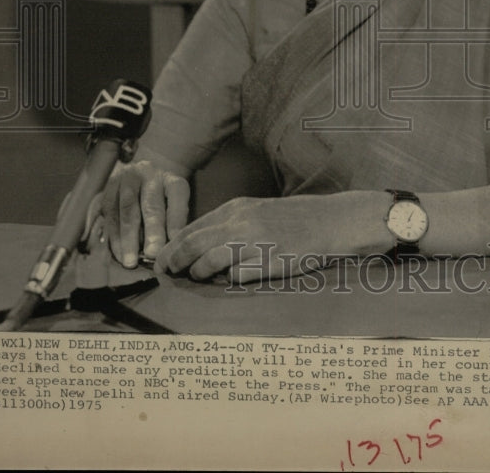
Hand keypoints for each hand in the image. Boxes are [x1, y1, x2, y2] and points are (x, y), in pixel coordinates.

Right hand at [101, 159, 189, 267]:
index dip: (177, 217)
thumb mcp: (176, 204)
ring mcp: (126, 178)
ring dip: (127, 238)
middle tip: (152, 254)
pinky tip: (118, 253)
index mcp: (170, 178)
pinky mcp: (108, 188)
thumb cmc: (164, 200)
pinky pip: (109, 213)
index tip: (175, 239)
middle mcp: (148, 173)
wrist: (142, 177)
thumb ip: (174, 223)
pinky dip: (113, 236)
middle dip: (152, 231)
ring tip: (130, 261)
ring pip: (126, 208)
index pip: (177, 193)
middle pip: (150, 203)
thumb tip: (168, 251)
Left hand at [155, 191, 388, 282]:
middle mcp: (240, 223)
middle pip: (193, 243)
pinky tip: (225, 281)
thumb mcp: (255, 211)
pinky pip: (236, 275)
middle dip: (174, 260)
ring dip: (197, 272)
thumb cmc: (291, 218)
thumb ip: (228, 223)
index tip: (162, 258)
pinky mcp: (268, 262)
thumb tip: (197, 244)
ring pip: (209, 260)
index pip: (192, 227)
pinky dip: (226, 280)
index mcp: (236, 208)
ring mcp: (254, 243)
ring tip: (194, 277)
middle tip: (165, 272)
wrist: (327, 221)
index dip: (173, 245)